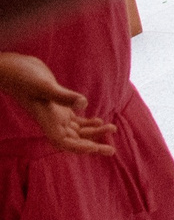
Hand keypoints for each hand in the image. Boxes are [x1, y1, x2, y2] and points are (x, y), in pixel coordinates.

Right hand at [0, 52, 115, 155]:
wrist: (14, 68)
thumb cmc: (23, 77)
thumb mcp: (44, 86)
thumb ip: (63, 96)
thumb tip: (84, 104)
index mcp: (46, 121)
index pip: (62, 142)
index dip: (78, 148)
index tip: (94, 148)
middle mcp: (51, 121)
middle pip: (74, 141)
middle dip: (92, 146)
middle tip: (112, 150)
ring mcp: (55, 114)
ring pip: (77, 130)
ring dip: (94, 133)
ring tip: (112, 129)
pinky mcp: (59, 106)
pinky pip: (75, 120)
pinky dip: (87, 123)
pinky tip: (99, 120)